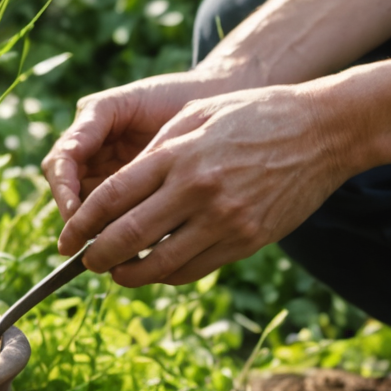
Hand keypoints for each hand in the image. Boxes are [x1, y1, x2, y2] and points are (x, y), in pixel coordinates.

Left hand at [53, 83, 363, 286]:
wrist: (325, 130)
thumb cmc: (255, 115)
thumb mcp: (197, 116)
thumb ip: (156, 150)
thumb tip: (116, 187)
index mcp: (177, 155)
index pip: (111, 199)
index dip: (81, 224)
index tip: (65, 239)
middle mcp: (196, 190)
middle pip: (126, 237)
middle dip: (96, 256)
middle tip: (82, 262)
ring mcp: (224, 220)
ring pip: (158, 264)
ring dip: (128, 274)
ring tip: (114, 272)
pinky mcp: (247, 240)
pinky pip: (193, 269)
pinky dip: (166, 275)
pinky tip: (154, 269)